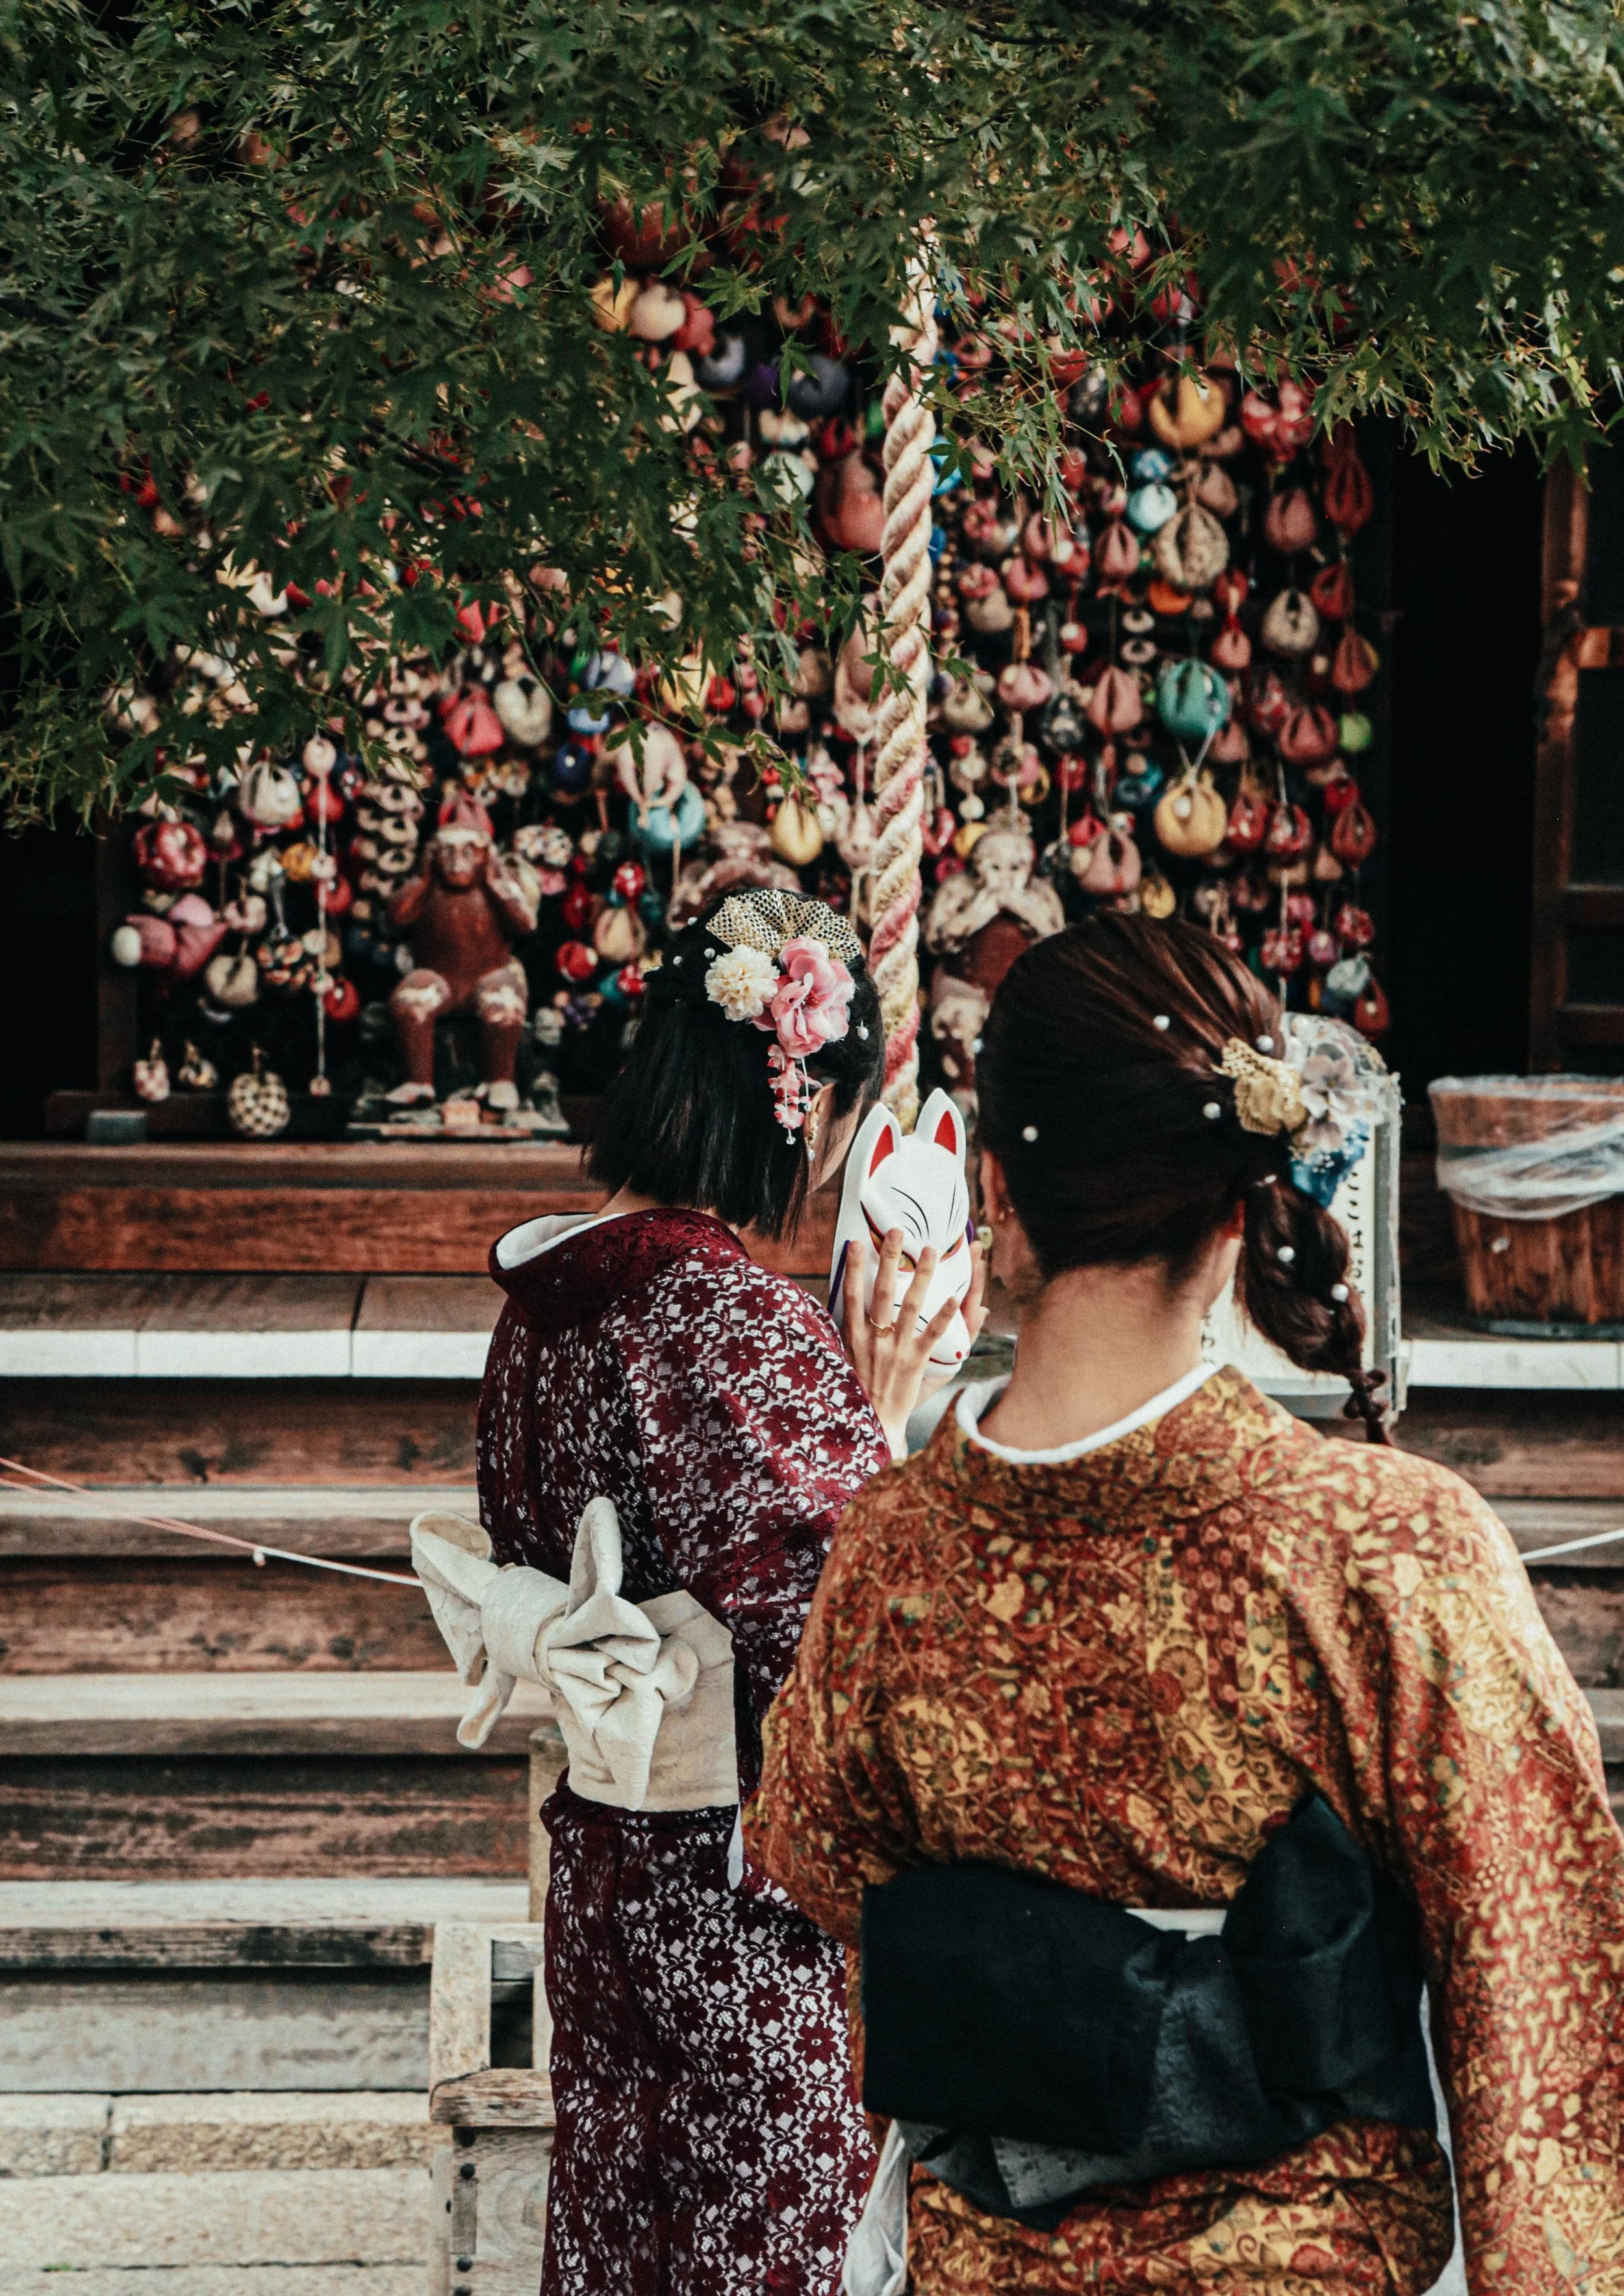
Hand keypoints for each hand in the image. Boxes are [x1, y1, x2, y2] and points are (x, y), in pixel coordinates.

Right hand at [840, 1230, 986, 1461]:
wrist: (869, 1425)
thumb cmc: (856, 1392)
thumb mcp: (843, 1360)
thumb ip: (846, 1332)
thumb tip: (845, 1308)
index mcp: (853, 1336)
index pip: (851, 1294)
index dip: (852, 1267)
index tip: (855, 1243)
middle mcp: (873, 1338)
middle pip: (881, 1290)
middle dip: (890, 1258)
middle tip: (898, 1231)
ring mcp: (894, 1350)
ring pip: (909, 1305)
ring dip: (921, 1275)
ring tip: (929, 1250)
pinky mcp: (914, 1363)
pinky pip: (931, 1335)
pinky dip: (943, 1317)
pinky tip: (955, 1298)